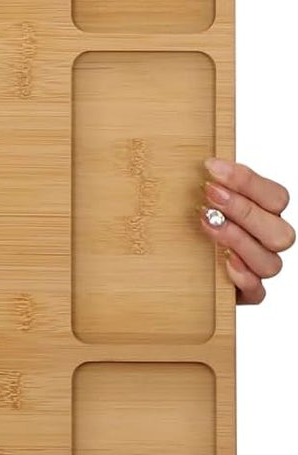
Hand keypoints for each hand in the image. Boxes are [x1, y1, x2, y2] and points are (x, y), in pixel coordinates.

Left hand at [197, 156, 292, 304]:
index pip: (276, 197)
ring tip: (209, 226)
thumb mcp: (196, 200)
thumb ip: (209, 183)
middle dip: (244, 210)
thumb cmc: (189, 227)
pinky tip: (223, 262)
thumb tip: (202, 161)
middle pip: (280, 231)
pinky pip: (257, 292)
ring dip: (240, 241)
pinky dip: (243, 278)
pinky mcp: (245, 293)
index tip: (211, 167)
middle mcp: (268, 242)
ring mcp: (258, 269)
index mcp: (265, 215)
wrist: (174, 268)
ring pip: (270, 262)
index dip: (247, 181)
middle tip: (209, 196)